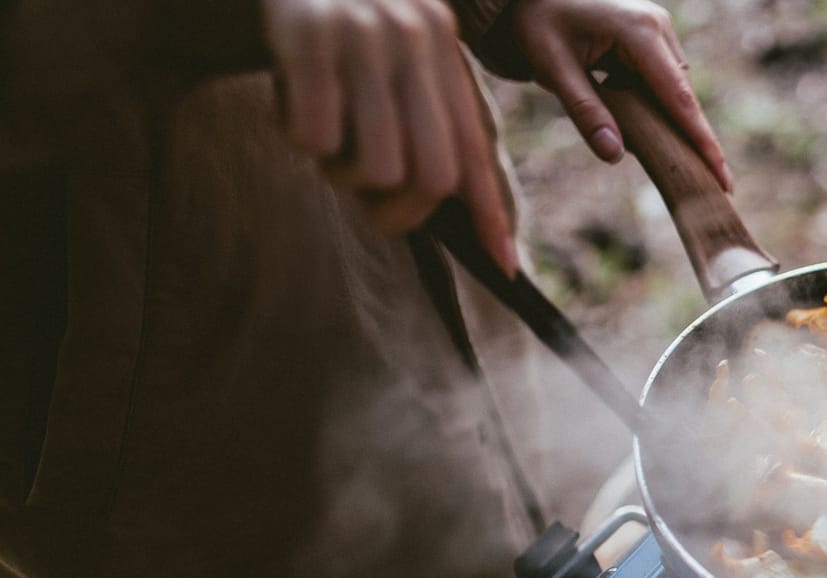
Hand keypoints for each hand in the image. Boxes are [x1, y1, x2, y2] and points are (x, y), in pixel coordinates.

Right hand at [262, 0, 517, 273]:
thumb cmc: (325, 24)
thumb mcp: (386, 49)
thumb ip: (422, 111)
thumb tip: (452, 198)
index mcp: (441, 43)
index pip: (473, 146)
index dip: (489, 211)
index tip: (504, 266)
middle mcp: (414, 34)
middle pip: (433, 176)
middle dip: (398, 209)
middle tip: (360, 193)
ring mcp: (364, 32)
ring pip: (376, 168)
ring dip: (340, 172)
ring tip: (321, 134)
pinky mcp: (308, 34)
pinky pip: (316, 138)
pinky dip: (296, 137)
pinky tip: (284, 102)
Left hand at [506, 0, 732, 190]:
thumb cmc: (538, 21)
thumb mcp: (553, 68)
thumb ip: (585, 112)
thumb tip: (614, 155)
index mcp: (640, 32)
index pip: (679, 99)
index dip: (703, 142)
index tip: (723, 177)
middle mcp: (658, 27)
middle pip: (683, 96)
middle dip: (687, 138)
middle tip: (699, 182)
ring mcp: (658, 29)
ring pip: (675, 90)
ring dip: (665, 120)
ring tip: (658, 151)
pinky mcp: (652, 35)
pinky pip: (663, 80)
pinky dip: (654, 105)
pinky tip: (638, 121)